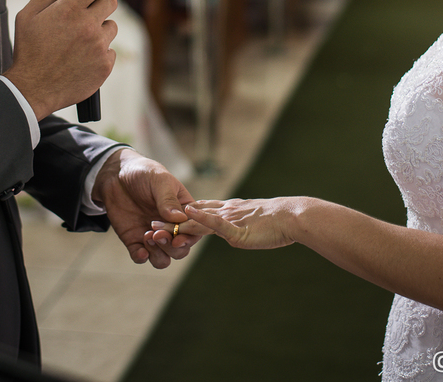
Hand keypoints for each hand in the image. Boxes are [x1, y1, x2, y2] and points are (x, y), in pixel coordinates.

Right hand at [5, 0, 117, 117]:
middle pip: (111, 1)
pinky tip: (82, 57)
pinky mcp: (105, 66)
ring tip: (80, 39)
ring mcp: (99, 47)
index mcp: (70, 10)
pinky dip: (99, 52)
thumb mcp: (29, 16)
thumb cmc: (29, 50)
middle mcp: (89, 26)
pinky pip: (110, 50)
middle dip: (100, 2)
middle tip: (87, 11)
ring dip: (100, 29)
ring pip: (111, 27)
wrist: (33, 88)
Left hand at [94, 149, 199, 268]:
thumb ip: (168, 200)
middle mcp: (171, 227)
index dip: (189, 237)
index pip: (194, 230)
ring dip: (158, 254)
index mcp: (183, 212)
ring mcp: (153, 235)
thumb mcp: (159, 180)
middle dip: (171, 247)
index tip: (178, 238)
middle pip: (180, 249)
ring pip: (164, 258)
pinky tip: (140, 251)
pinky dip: (142, 257)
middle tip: (158, 234)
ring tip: (147, 236)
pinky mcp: (135, 240)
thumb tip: (179, 219)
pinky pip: (141, 256)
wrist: (116, 174)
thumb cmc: (144, 173)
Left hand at [155, 198, 298, 250]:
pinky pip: (215, 224)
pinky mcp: (236, 230)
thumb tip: (234, 231)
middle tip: (149, 225)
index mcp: (228, 211)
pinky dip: (201, 220)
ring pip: (197, 222)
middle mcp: (224, 213)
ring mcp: (228, 220)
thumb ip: (239, 225)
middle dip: (170, 222)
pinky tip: (188, 218)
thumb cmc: (277, 223)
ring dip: (175, 225)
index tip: (164, 218)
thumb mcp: (252, 223)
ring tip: (156, 226)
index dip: (181, 216)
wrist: (292, 216)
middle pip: (192, 217)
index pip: (200, 212)